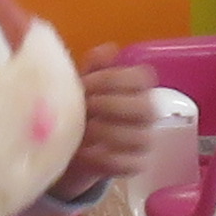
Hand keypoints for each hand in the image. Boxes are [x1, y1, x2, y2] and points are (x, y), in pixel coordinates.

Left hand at [67, 57, 179, 193]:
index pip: (142, 78)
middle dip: (111, 106)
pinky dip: (105, 159)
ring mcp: (142, 140)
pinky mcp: (133, 165)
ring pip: (139, 137)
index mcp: (136, 87)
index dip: (113, 80)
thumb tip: (109, 49)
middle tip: (85, 107)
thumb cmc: (79, 108)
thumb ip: (93, 65)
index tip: (86, 84)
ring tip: (83, 131)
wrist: (70, 146)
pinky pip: (129, 164)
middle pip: (145, 108)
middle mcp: (146, 112)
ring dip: (108, 133)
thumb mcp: (80, 82)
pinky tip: (84, 153)